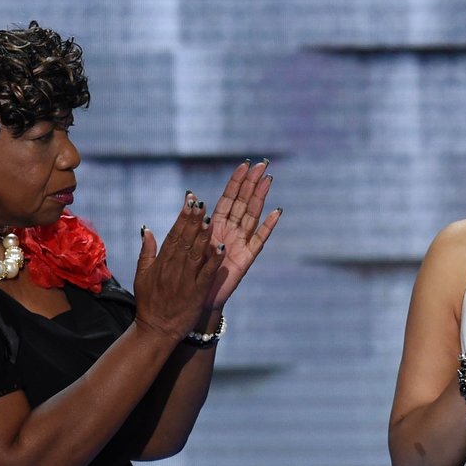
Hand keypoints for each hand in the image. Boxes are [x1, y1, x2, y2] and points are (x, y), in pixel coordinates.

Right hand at [132, 194, 223, 342]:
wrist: (156, 330)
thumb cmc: (149, 302)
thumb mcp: (142, 275)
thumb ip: (147, 251)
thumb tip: (147, 228)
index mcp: (162, 262)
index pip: (174, 234)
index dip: (183, 216)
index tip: (190, 199)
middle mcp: (173, 268)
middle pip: (185, 239)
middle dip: (194, 219)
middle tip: (201, 202)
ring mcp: (186, 280)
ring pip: (195, 253)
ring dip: (203, 235)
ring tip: (210, 217)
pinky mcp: (196, 293)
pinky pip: (206, 274)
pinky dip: (213, 260)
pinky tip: (221, 247)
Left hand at [204, 160, 281, 308]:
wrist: (197, 300)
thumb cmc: (191, 273)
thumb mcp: (188, 243)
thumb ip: (192, 221)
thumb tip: (190, 196)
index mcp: (215, 226)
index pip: (228, 199)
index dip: (236, 182)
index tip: (244, 165)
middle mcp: (231, 232)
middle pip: (243, 203)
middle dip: (251, 184)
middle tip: (262, 164)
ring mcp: (240, 244)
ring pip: (252, 216)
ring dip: (260, 198)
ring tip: (268, 180)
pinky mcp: (246, 259)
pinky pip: (259, 240)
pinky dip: (268, 226)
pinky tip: (277, 212)